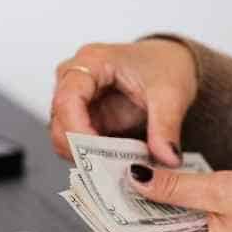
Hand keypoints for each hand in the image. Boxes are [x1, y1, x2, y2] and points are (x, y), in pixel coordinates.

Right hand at [49, 39, 197, 166]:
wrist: (172, 62)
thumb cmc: (165, 65)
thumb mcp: (171, 95)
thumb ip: (166, 127)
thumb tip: (167, 158)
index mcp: (92, 61)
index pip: (68, 99)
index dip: (77, 130)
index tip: (96, 154)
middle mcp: (76, 78)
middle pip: (59, 121)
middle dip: (80, 150)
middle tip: (109, 169)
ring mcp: (78, 100)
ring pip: (63, 136)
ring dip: (86, 156)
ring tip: (116, 168)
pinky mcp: (85, 119)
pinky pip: (78, 144)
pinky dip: (93, 158)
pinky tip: (115, 164)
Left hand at [128, 165, 231, 231]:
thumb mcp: (223, 190)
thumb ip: (175, 187)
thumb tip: (138, 180)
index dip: (126, 214)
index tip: (109, 190)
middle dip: (141, 209)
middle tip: (122, 176)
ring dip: (160, 211)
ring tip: (146, 178)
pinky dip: (180, 216)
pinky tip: (174, 192)